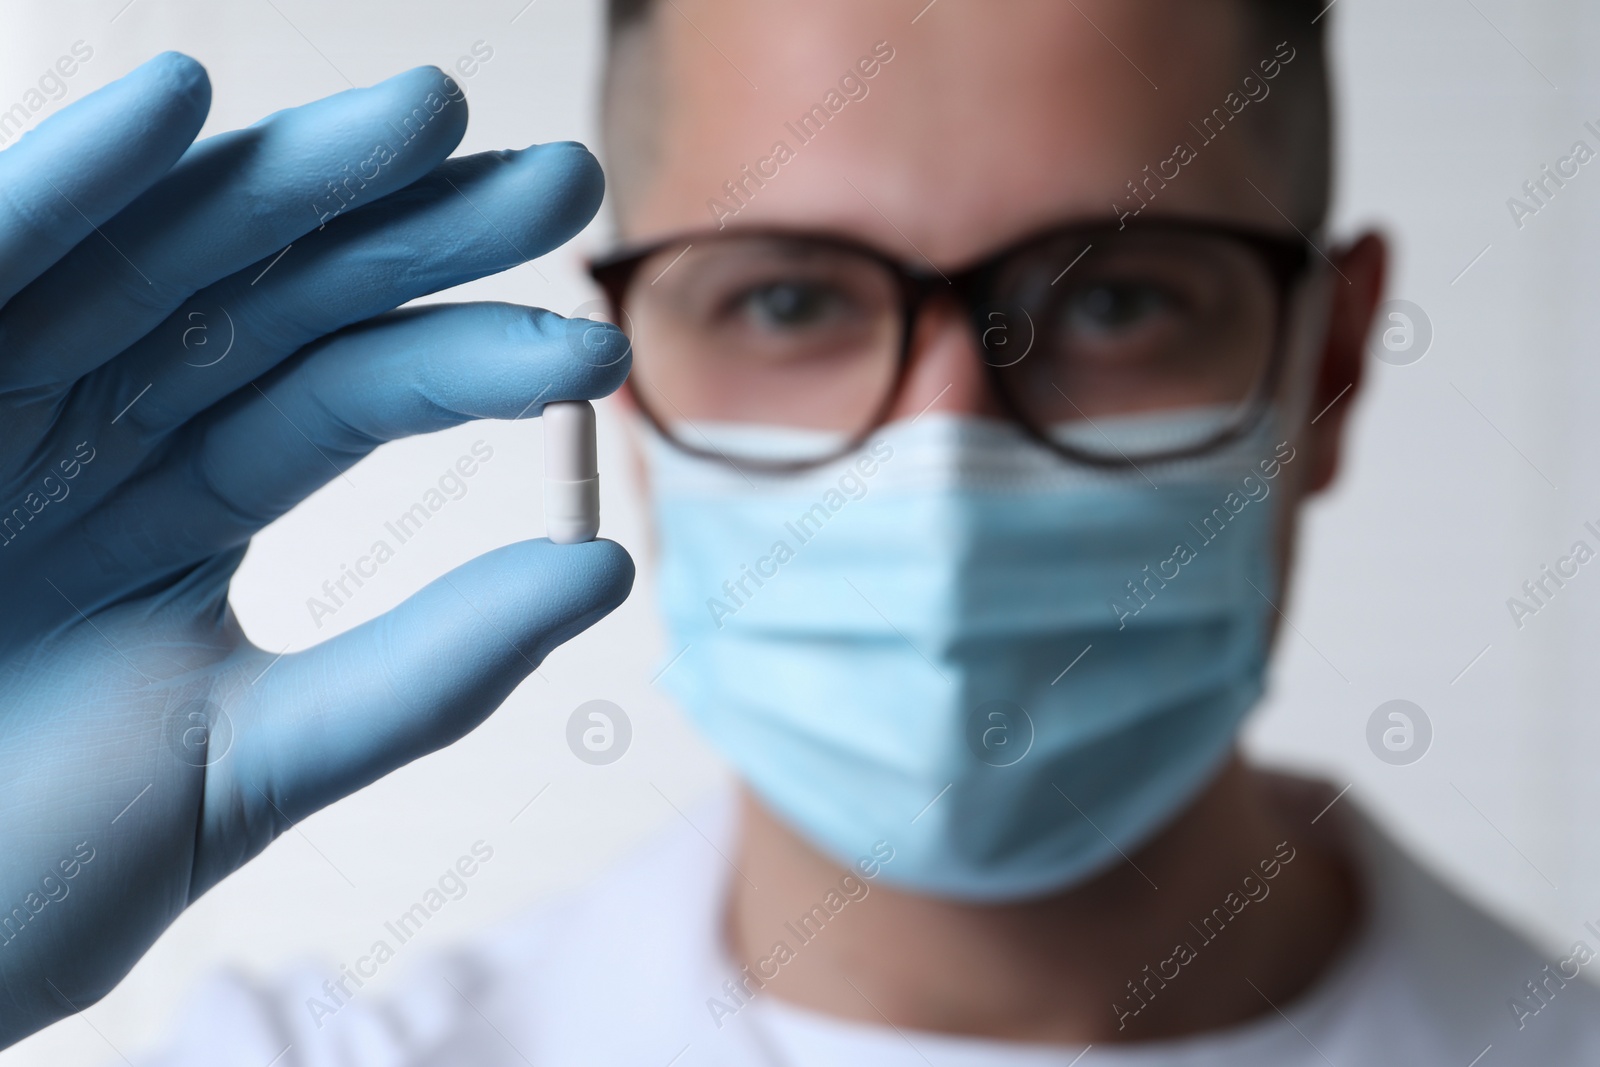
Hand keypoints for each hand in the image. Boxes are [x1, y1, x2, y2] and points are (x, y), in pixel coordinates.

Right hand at [0, 52, 632, 1046]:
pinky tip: (174, 102)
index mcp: (185, 507)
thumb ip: (417, 672)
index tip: (599, 353)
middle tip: (566, 180)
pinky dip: (66, 180)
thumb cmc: (6, 872)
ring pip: (159, 252)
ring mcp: (0, 392)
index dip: (474, 361)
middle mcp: (103, 427)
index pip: (355, 396)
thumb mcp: (243, 761)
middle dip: (419, 230)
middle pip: (286, 296)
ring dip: (286, 177)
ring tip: (424, 116)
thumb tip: (604, 574)